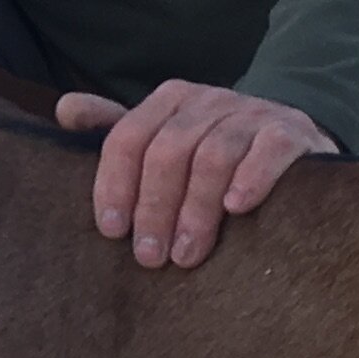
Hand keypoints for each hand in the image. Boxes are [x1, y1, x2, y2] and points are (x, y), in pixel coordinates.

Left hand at [53, 81, 337, 269]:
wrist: (294, 143)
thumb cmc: (216, 152)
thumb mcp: (167, 138)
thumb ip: (118, 129)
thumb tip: (64, 109)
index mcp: (171, 100)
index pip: (129, 136)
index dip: (114, 184)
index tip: (111, 231)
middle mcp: (210, 100)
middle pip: (169, 150)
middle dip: (155, 207)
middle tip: (150, 257)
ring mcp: (253, 113)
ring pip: (215, 155)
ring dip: (196, 209)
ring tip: (188, 255)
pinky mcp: (292, 132)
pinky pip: (270, 149)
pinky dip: (252, 178)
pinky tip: (236, 208)